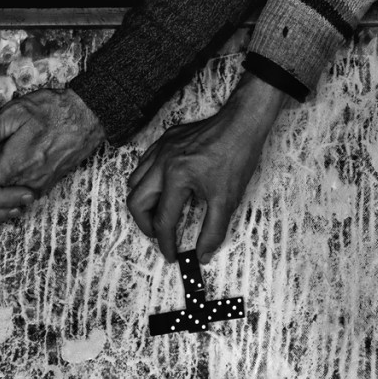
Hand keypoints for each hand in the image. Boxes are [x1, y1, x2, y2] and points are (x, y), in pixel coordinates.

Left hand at [0, 88, 104, 194]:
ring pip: (11, 196)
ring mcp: (41, 183)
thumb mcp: (15, 113)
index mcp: (15, 163)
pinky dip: (15, 188)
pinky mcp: (51, 182)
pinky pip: (27, 193)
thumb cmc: (52, 110)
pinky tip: (10, 174)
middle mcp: (28, 179)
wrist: (88, 116)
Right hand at [127, 73, 286, 262]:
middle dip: (146, 225)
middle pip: (136, 202)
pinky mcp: (165, 140)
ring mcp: (161, 149)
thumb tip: (203, 253)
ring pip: (135, 182)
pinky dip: (147, 182)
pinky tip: (162, 189)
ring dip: (143, 203)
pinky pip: (144, 164)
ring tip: (158, 215)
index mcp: (177, 177)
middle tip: (160, 236)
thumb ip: (213, 230)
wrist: (242, 123)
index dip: (166, 243)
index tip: (172, 255)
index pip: (163, 220)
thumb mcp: (227, 199)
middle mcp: (163, 162)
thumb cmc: (237, 156)